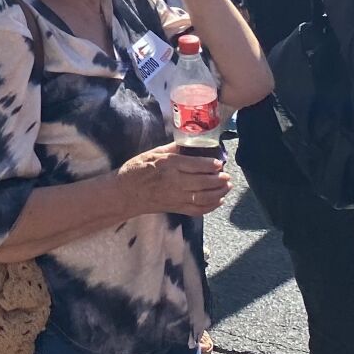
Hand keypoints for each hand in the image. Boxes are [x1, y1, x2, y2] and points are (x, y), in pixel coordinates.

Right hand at [118, 142, 232, 216]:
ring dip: (218, 193)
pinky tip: (218, 201)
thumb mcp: (153, 153)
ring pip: (202, 197)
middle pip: (202, 182)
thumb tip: (189, 143)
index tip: (220, 163)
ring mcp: (175, 197)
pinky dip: (210, 207)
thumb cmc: (137, 169)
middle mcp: (174, 182)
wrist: (125, 193)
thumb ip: (172, 149)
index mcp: (168, 165)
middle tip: (228, 176)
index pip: (194, 165)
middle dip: (218, 180)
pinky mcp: (175, 208)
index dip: (210, 164)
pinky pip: (196, 210)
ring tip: (227, 187)